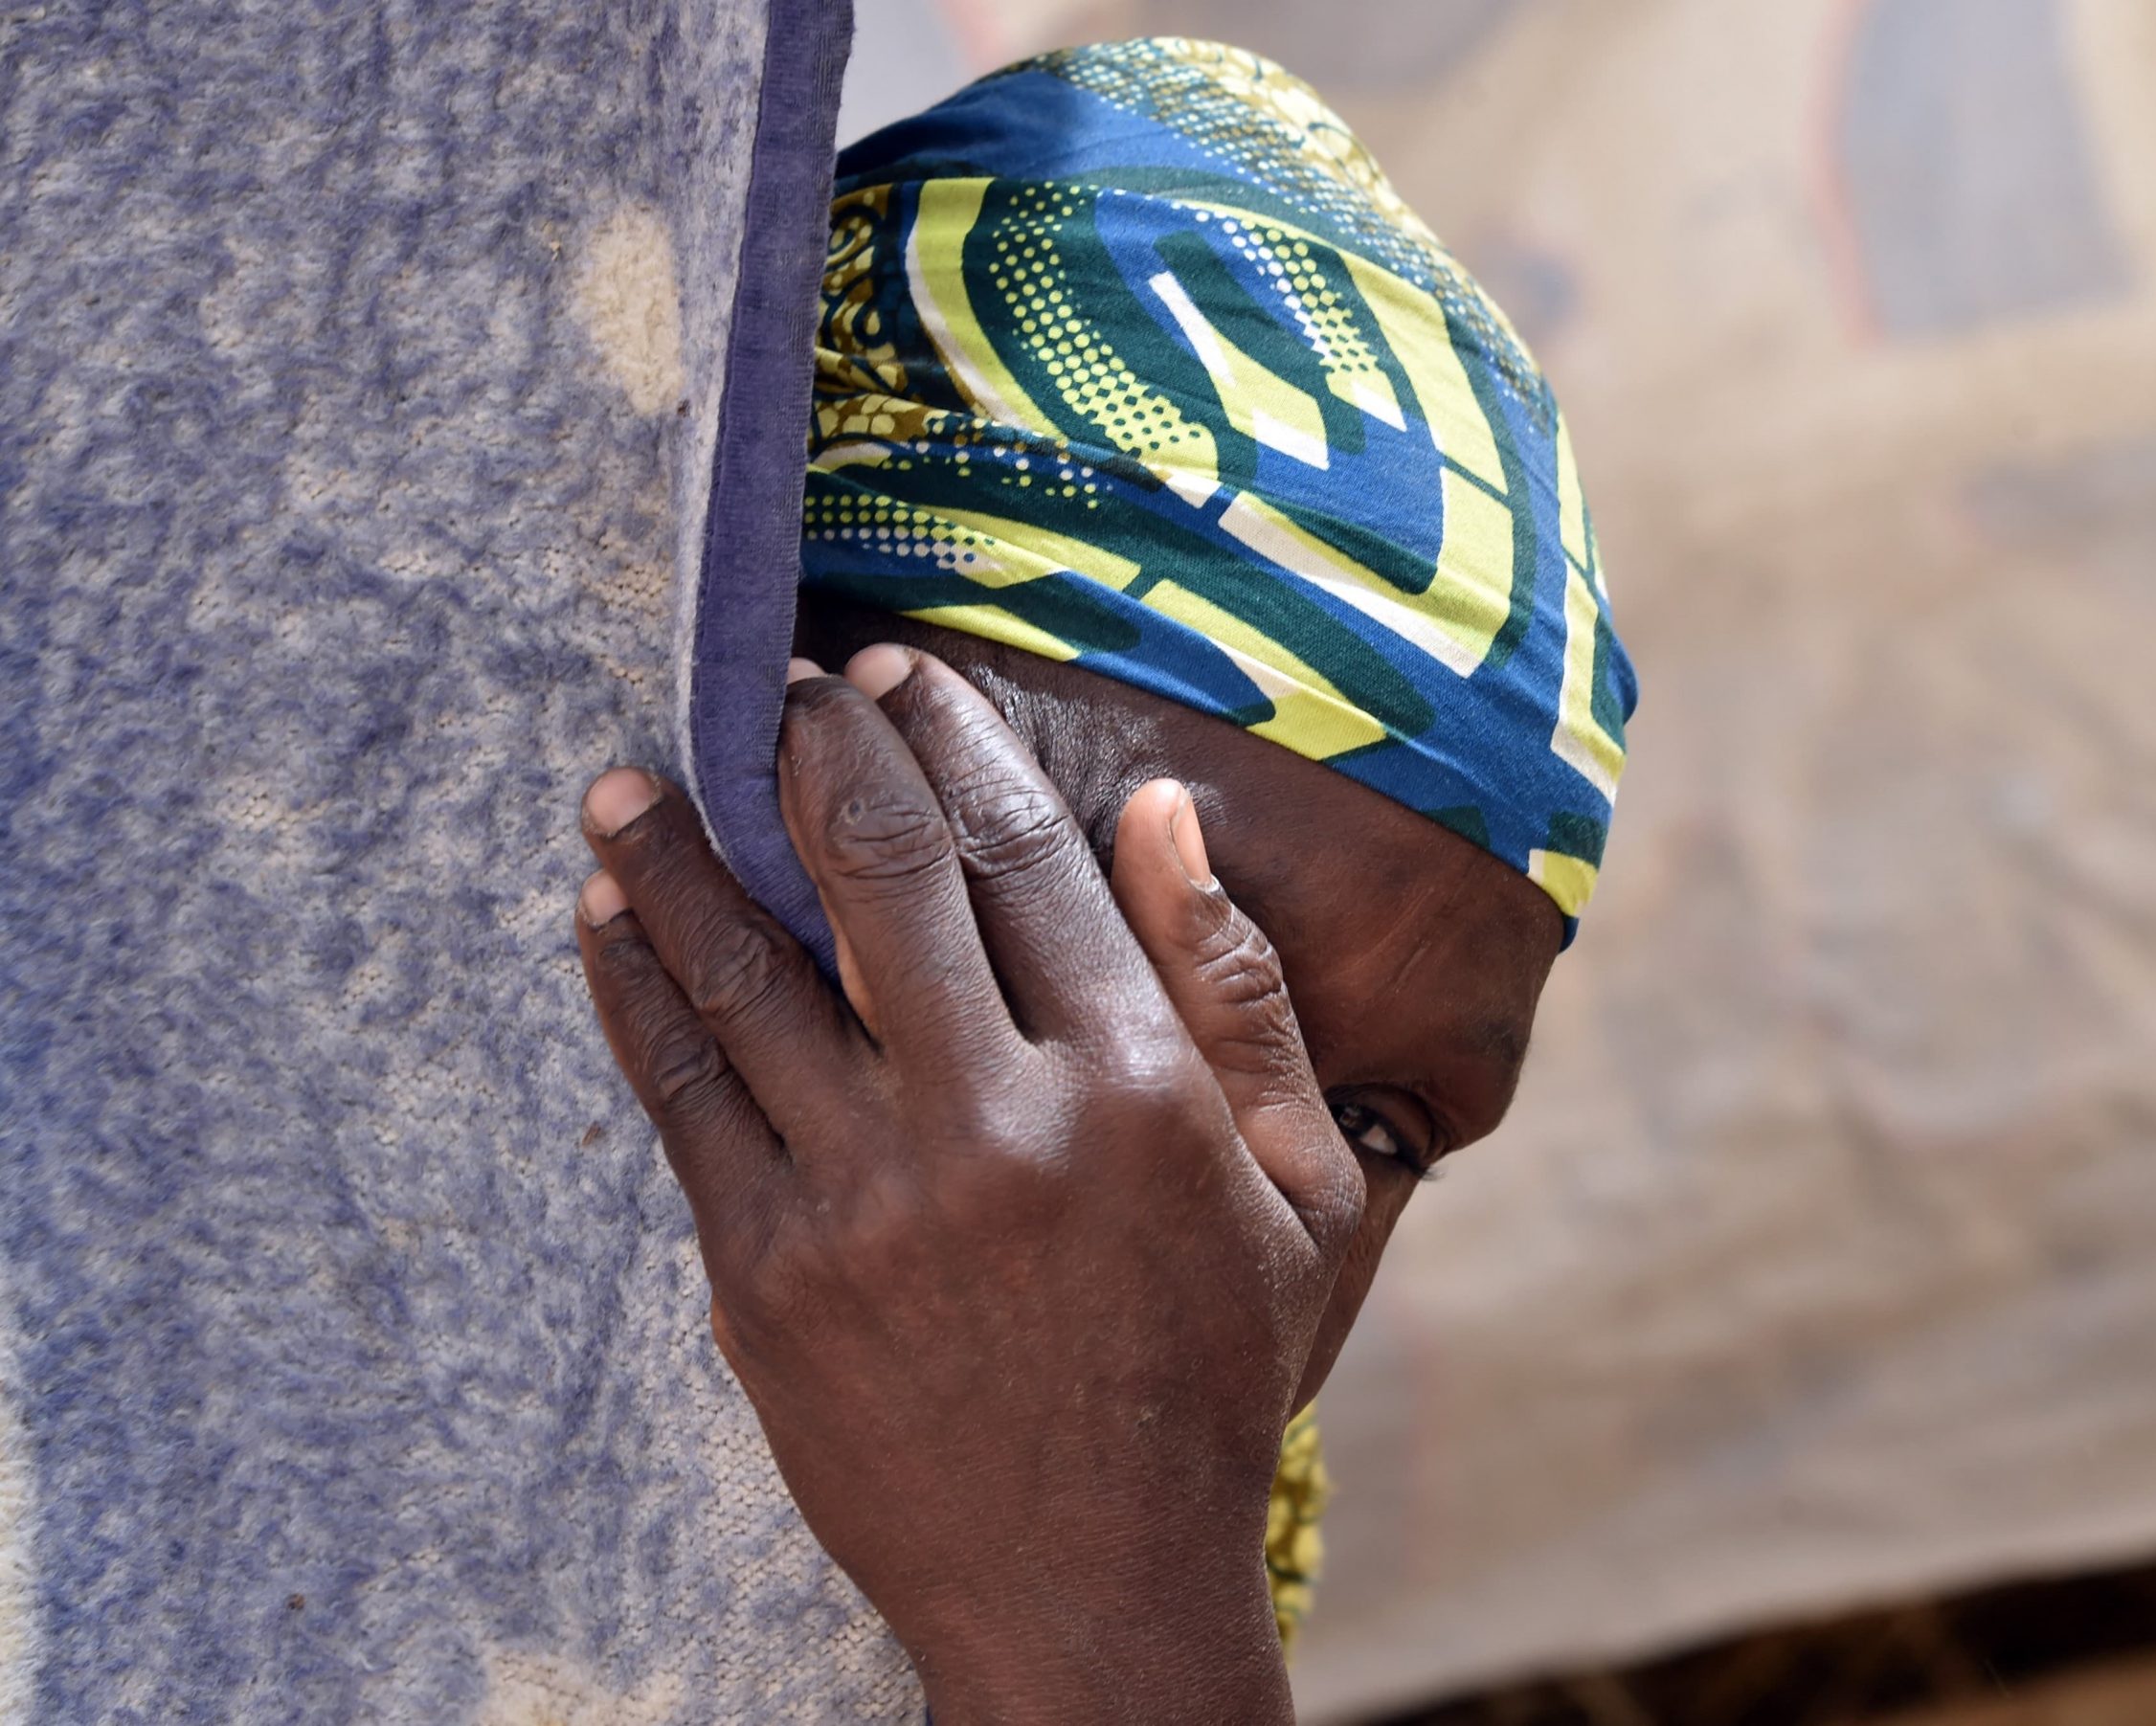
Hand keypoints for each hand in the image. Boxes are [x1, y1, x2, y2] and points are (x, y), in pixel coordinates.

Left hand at [572, 646, 1364, 1724]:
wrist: (1088, 1587)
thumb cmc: (1207, 1375)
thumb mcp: (1296, 1194)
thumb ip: (1240, 995)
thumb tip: (1170, 815)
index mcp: (1139, 1092)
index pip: (1026, 856)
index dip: (955, 741)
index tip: (904, 678)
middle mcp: (997, 1127)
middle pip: (883, 877)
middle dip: (823, 753)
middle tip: (781, 687)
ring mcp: (865, 1203)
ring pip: (747, 974)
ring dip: (680, 856)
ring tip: (629, 777)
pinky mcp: (765, 1276)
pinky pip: (681, 1093)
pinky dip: (635, 988)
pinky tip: (607, 917)